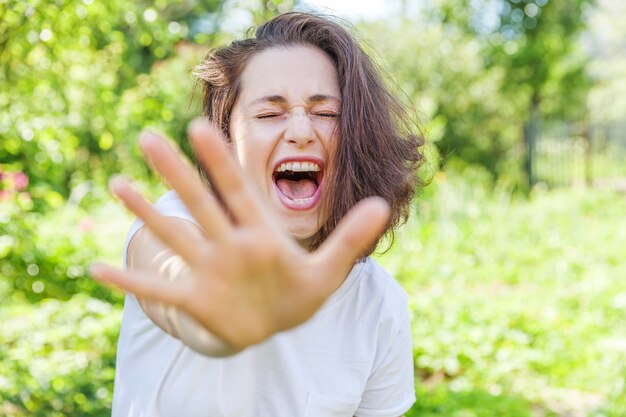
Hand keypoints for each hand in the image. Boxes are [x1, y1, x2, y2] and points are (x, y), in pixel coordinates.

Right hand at [90, 119, 389, 349]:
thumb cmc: (300, 293)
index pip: (237, 190)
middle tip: (149, 138)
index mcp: (259, 233)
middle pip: (200, 204)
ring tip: (117, 184)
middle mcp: (228, 244)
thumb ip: (351, 237)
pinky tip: (96, 268)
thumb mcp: (331, 268)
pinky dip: (130, 283)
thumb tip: (382, 203)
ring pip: (177, 237)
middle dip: (177, 174)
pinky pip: (160, 291)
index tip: (201, 126)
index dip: (220, 162)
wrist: (276, 325)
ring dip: (147, 215)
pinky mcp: (196, 300)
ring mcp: (210, 271)